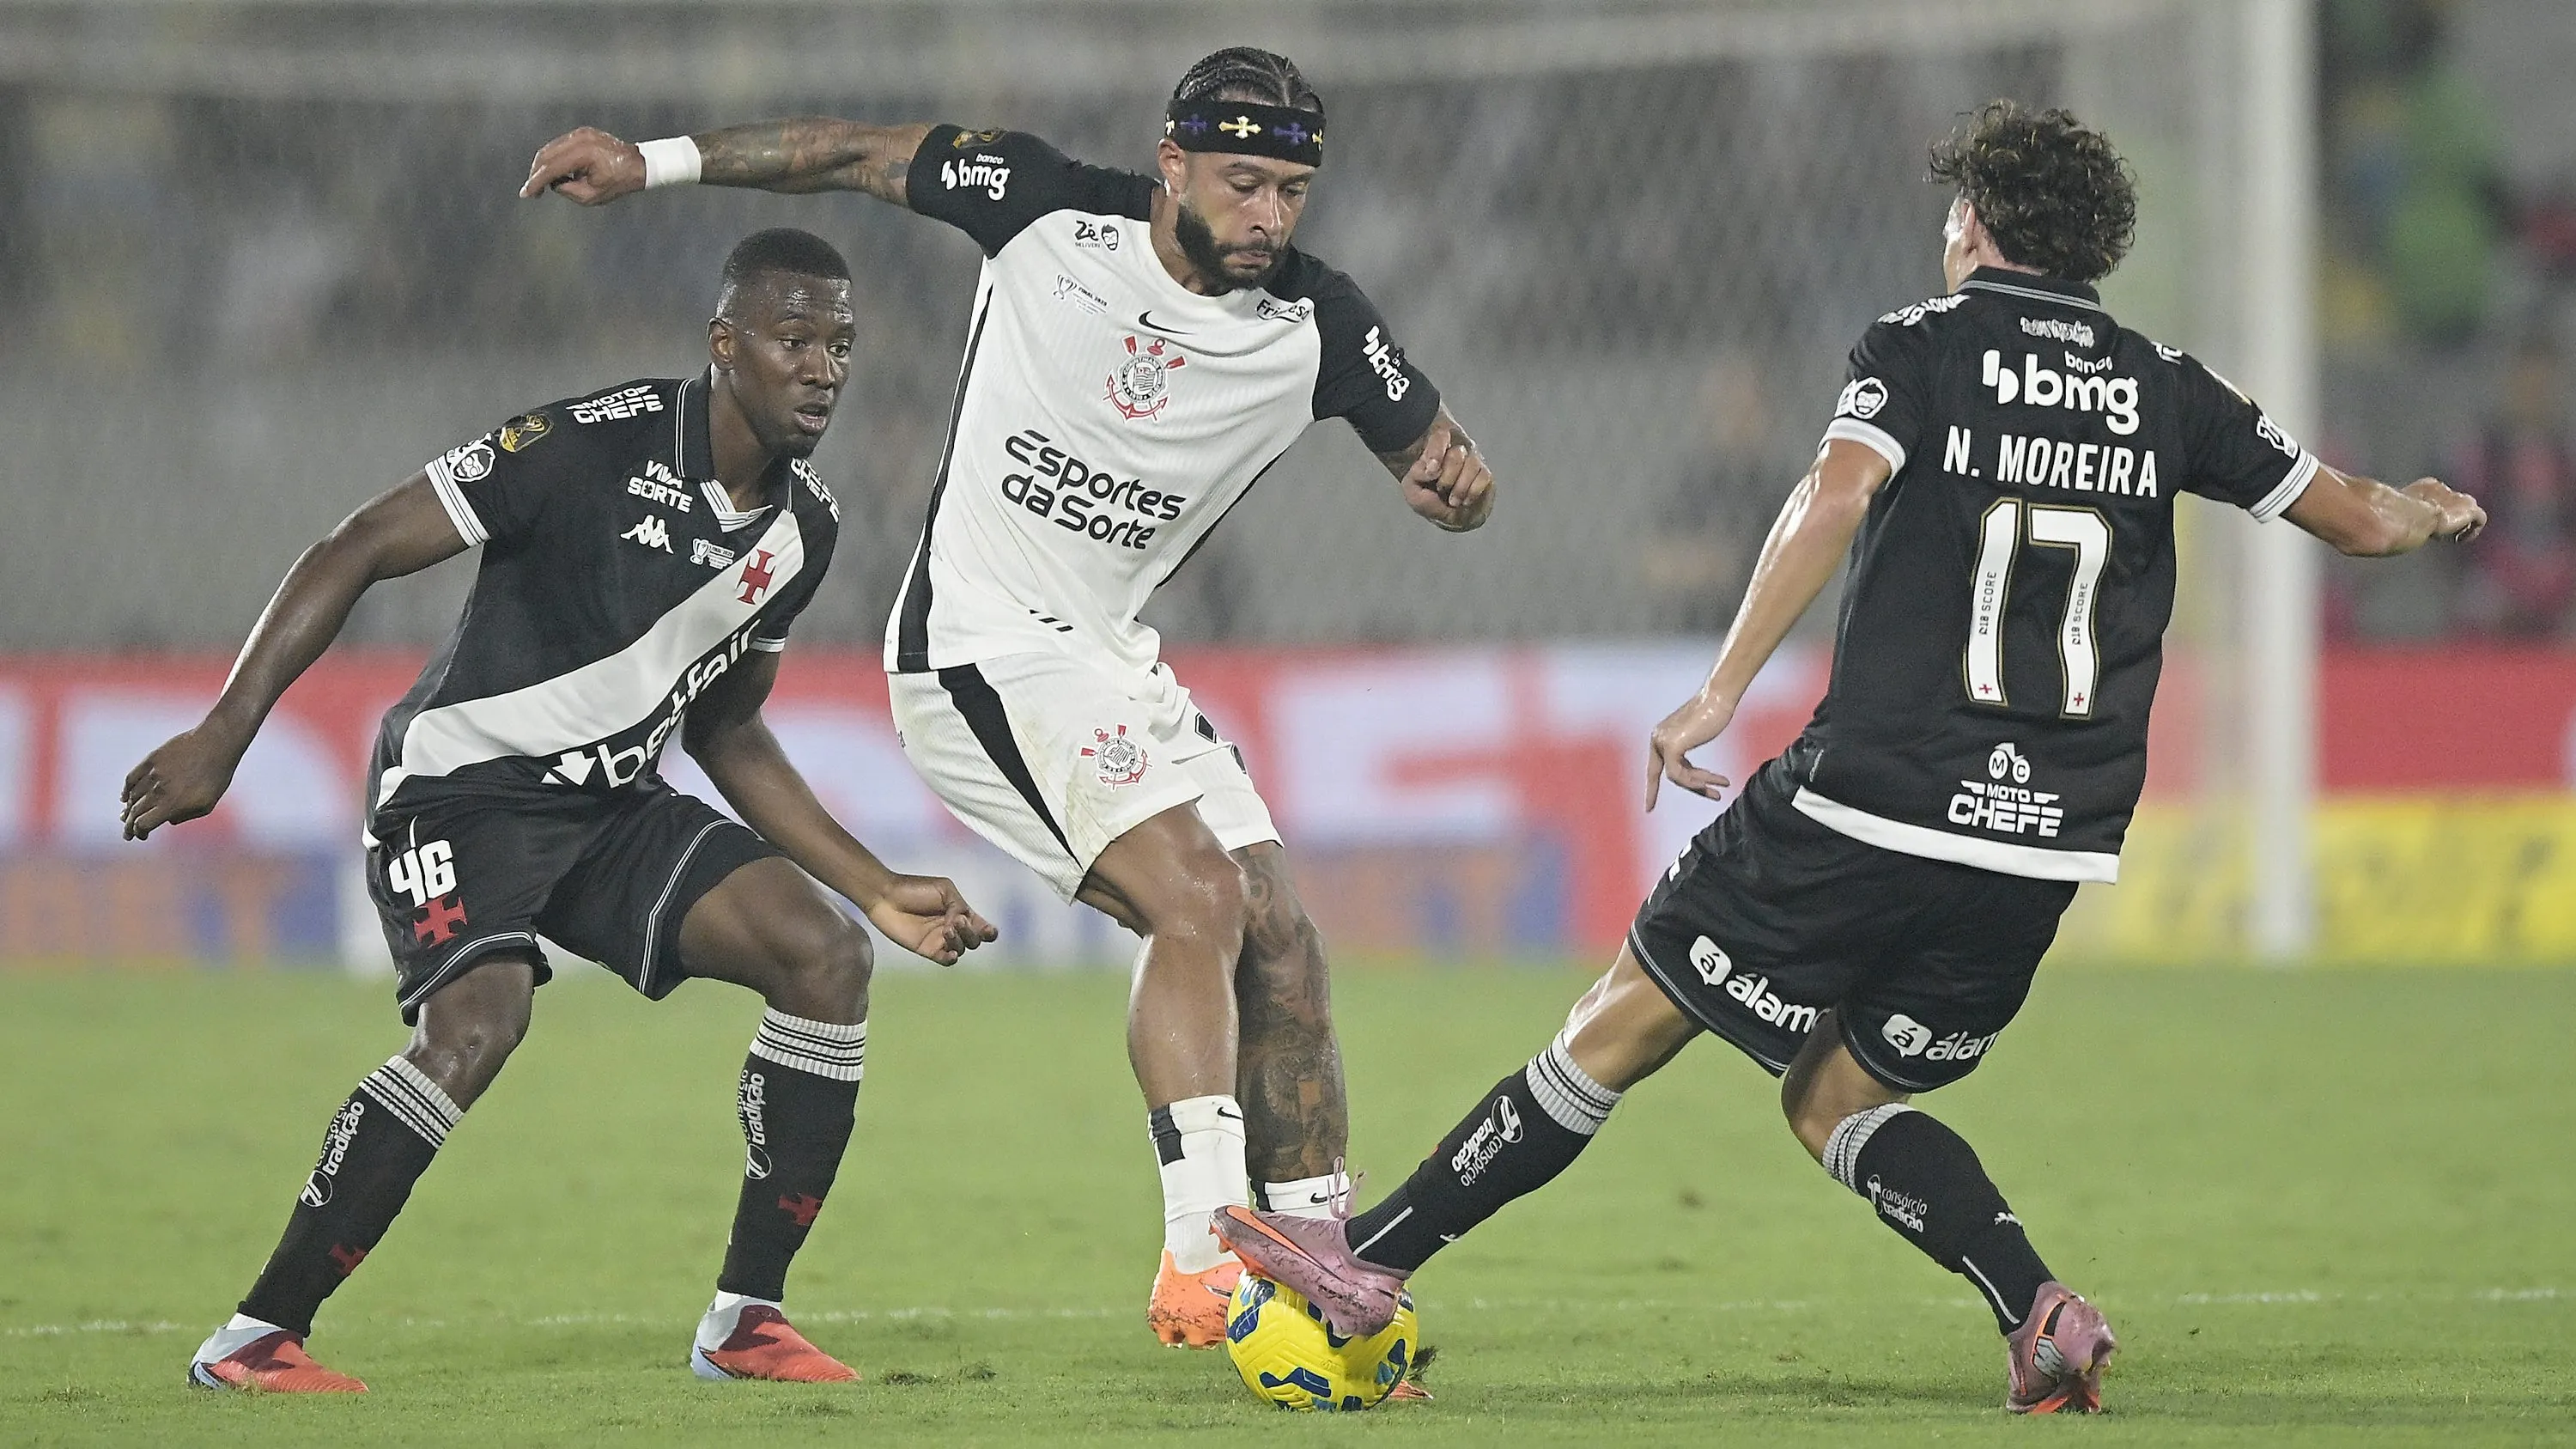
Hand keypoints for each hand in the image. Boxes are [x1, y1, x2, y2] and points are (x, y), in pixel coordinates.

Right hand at [121, 722, 248, 839]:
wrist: (217, 743)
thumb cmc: (217, 777)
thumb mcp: (207, 804)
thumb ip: (185, 816)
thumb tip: (167, 821)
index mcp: (173, 804)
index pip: (144, 824)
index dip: (139, 832)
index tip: (141, 836)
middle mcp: (159, 790)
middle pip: (135, 812)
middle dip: (129, 825)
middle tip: (128, 833)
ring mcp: (153, 774)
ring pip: (132, 796)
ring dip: (128, 809)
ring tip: (127, 816)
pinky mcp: (151, 760)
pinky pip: (131, 778)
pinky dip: (126, 790)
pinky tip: (125, 797)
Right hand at [521, 127, 645, 204]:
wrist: (638, 164)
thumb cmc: (618, 182)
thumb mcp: (592, 196)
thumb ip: (567, 190)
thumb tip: (553, 183)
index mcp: (583, 154)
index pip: (552, 168)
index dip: (536, 182)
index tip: (526, 194)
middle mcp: (580, 139)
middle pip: (546, 155)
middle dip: (536, 174)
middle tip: (533, 191)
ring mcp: (580, 133)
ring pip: (550, 148)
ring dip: (543, 166)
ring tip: (542, 184)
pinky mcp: (582, 132)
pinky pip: (560, 145)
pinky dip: (553, 158)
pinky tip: (555, 172)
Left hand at [862, 875, 998, 965]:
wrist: (887, 897)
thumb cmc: (914, 888)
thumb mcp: (945, 889)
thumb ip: (958, 906)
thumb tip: (960, 924)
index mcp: (960, 912)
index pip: (981, 926)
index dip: (989, 931)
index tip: (988, 930)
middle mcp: (953, 928)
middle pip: (975, 940)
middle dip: (971, 933)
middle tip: (956, 922)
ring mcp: (940, 940)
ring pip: (962, 949)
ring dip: (959, 940)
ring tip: (946, 930)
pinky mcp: (928, 950)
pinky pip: (947, 960)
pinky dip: (952, 958)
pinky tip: (951, 953)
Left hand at [1402, 420, 1494, 530]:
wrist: (1446, 516)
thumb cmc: (1428, 498)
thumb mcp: (1412, 489)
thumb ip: (1416, 475)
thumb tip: (1433, 469)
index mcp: (1436, 447)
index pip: (1440, 436)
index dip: (1436, 452)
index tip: (1432, 471)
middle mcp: (1457, 449)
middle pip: (1457, 453)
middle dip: (1448, 477)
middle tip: (1441, 490)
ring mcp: (1472, 460)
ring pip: (1472, 464)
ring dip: (1461, 487)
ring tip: (1453, 501)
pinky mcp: (1484, 474)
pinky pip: (1484, 476)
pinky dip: (1473, 491)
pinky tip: (1465, 501)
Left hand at [1643, 691, 1737, 810]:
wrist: (1718, 699)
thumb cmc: (1712, 714)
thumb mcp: (1695, 736)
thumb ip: (1685, 752)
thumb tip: (1686, 773)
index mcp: (1659, 736)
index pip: (1654, 769)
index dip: (1652, 790)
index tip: (1648, 809)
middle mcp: (1657, 739)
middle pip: (1670, 774)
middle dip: (1693, 787)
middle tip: (1714, 796)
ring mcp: (1662, 742)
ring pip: (1676, 777)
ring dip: (1700, 784)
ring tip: (1720, 789)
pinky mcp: (1672, 746)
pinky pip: (1680, 774)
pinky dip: (1696, 780)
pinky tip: (1714, 781)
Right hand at [2402, 478, 2485, 541]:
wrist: (2409, 515)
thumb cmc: (2395, 515)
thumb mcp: (2395, 514)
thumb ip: (2399, 515)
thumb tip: (2388, 525)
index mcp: (2427, 487)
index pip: (2438, 496)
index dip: (2435, 511)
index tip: (2428, 525)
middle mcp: (2445, 490)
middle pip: (2455, 502)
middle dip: (2450, 517)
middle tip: (2441, 533)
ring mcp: (2459, 499)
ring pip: (2468, 510)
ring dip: (2462, 524)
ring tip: (2453, 537)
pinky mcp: (2469, 510)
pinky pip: (2479, 519)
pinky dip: (2472, 531)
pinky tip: (2461, 540)